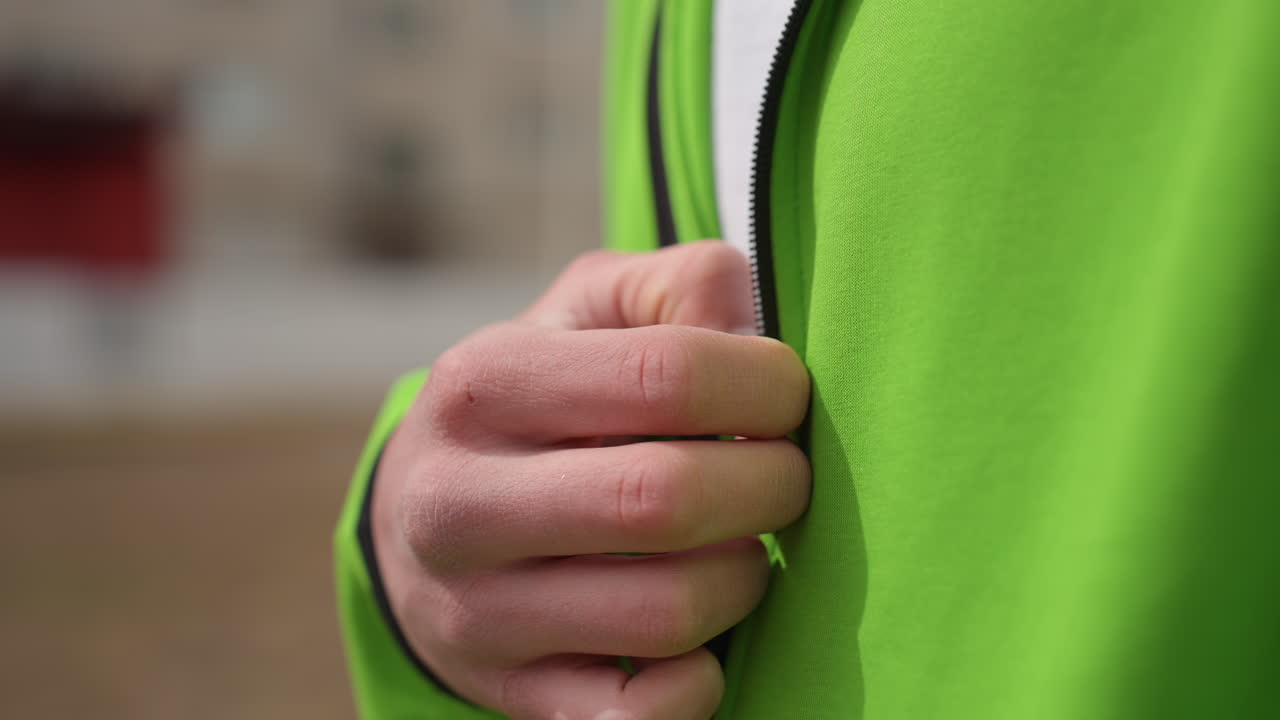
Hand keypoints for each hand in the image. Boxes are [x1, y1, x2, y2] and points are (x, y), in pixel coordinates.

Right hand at [374, 242, 810, 718]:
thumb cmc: (539, 399)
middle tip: (782, 475)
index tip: (782, 396)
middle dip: (770, 484)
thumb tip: (748, 322)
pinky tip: (702, 639)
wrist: (420, 518)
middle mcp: (459, 501)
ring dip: (745, 576)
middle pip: (665, 498)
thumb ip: (671, 288)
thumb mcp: (583, 313)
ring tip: (739, 546)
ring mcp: (476, 611)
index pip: (666, 374)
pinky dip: (699, 682)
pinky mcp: (508, 693)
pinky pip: (638, 718)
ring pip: (668, 610)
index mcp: (483, 383)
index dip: (764, 385)